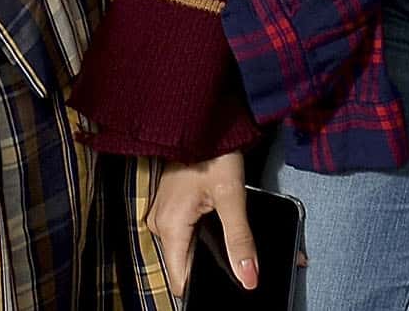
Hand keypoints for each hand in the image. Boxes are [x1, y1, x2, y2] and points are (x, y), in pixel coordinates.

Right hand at [146, 151, 255, 296]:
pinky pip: (186, 234)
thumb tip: (249, 280)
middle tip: (245, 266)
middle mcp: (160, 225)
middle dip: (215, 269)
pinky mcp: (171, 208)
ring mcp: (163, 216)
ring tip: (239, 251)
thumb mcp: (232, 198)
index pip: (181, 280)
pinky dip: (205, 238)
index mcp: (170, 227)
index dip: (206, 288)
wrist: (203, 121)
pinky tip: (225, 234)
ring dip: (211, 253)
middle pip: (186, 266)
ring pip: (187, 250)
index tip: (231, 286)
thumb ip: (240, 241)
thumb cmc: (214, 153)